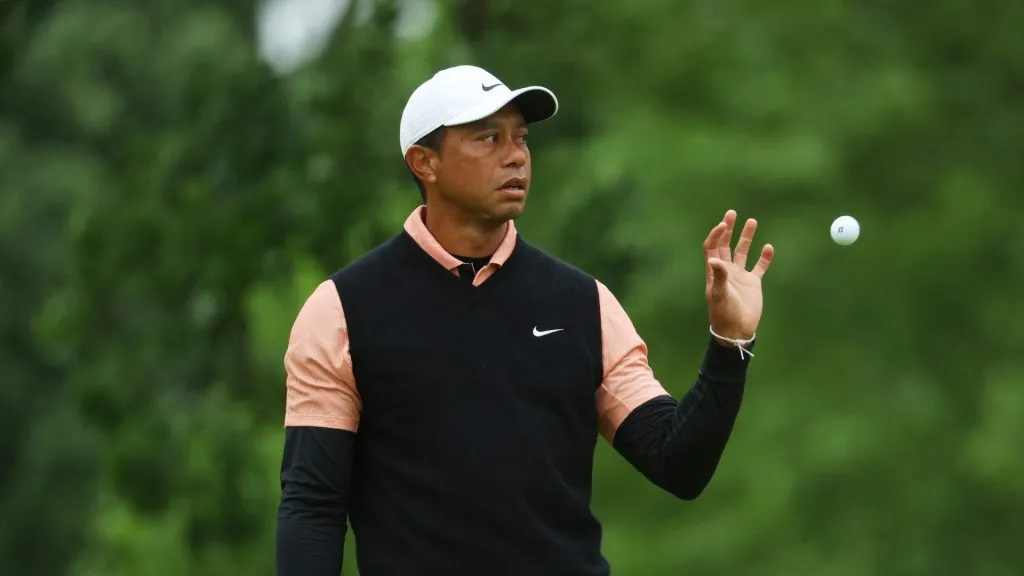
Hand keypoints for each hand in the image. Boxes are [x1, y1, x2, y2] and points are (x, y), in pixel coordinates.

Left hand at [703, 209, 774, 342]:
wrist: (737, 330)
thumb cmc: (724, 314)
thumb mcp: (720, 295)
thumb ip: (719, 276)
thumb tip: (714, 258)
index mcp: (714, 272)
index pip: (712, 247)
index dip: (716, 235)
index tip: (723, 224)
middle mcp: (726, 271)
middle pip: (725, 245)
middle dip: (728, 229)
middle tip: (732, 213)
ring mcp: (740, 276)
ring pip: (742, 252)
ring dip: (746, 237)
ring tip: (752, 221)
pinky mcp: (753, 283)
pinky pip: (759, 266)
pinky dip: (764, 257)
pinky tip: (769, 247)